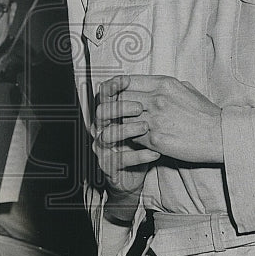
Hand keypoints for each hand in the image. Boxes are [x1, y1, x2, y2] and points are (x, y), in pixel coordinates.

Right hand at [93, 83, 161, 221]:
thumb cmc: (138, 143)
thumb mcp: (140, 121)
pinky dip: (139, 156)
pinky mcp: (108, 166)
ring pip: (108, 135)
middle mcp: (100, 129)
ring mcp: (101, 148)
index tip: (125, 80)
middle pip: (102, 112)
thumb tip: (155, 82)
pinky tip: (155, 153)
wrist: (132, 175)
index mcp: (107, 115)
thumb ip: (141, 103)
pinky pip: (120, 159)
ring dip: (128, 129)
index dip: (112, 87)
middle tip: (140, 107)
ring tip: (147, 128)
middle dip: (120, 107)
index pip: (104, 96)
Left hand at [98, 74, 223, 164]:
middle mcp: (156, 99)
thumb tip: (151, 85)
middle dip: (114, 107)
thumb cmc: (205, 113)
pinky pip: (132, 137)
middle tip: (112, 113)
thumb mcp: (186, 88)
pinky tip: (135, 139)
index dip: (115, 89)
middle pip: (120, 99)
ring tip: (121, 127)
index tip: (112, 95)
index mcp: (163, 84)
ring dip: (120, 124)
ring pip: (122, 119)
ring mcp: (154, 120)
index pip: (125, 82)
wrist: (220, 136)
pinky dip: (131, 138)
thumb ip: (166, 85)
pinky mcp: (155, 140)